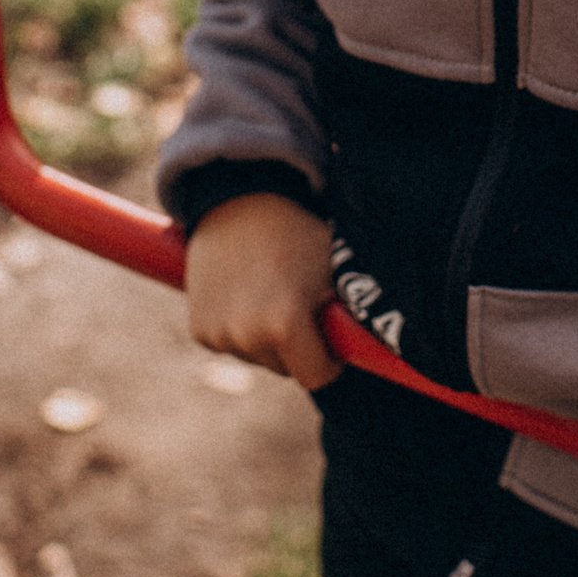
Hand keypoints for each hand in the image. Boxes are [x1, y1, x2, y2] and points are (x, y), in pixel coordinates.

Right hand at [183, 193, 341, 388]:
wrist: (240, 200)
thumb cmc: (299, 235)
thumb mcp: (334, 273)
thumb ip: (350, 319)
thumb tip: (378, 350)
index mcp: (284, 325)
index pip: (317, 376)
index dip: (330, 359)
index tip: (330, 335)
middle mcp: (247, 336)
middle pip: (285, 369)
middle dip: (298, 347)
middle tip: (299, 304)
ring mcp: (219, 335)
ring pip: (258, 358)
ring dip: (267, 340)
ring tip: (270, 293)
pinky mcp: (200, 331)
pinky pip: (232, 346)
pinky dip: (241, 331)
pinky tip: (245, 294)